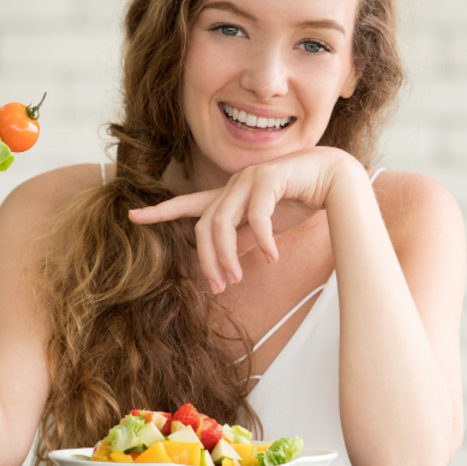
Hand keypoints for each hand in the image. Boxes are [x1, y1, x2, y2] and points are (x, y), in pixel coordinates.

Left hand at [127, 148, 359, 292]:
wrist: (335, 179)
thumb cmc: (301, 200)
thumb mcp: (266, 228)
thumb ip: (243, 240)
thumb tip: (225, 265)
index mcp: (230, 196)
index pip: (187, 204)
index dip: (160, 211)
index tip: (131, 216)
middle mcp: (233, 185)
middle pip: (204, 227)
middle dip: (207, 260)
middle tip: (218, 288)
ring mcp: (248, 179)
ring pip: (222, 222)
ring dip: (227, 256)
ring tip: (238, 279)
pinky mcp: (268, 178)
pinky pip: (256, 216)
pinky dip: (262, 240)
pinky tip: (272, 258)